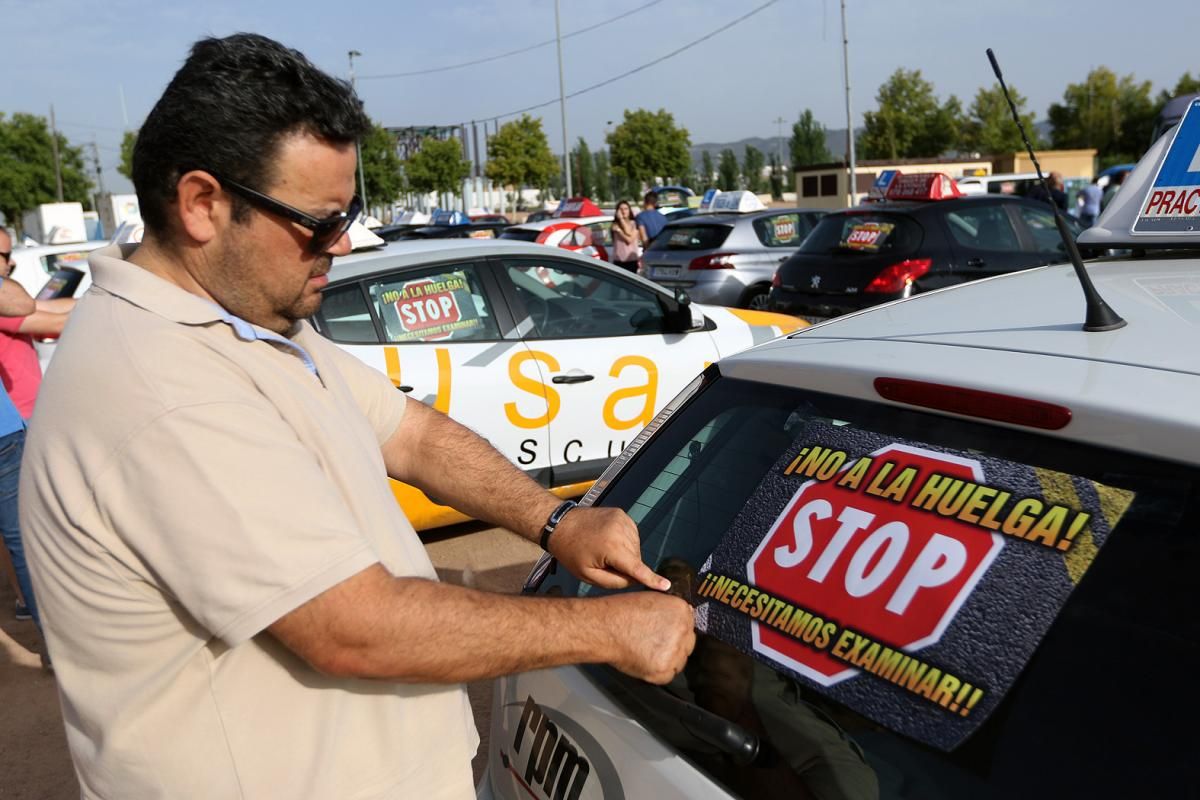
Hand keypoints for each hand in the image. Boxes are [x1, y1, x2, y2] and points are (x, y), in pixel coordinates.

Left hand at [548, 506, 668, 590]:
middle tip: (602, 562)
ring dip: (625, 553)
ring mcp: (622, 519)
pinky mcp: (622, 514)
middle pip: (635, 559)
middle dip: (624, 565)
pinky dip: (624, 542)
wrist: (560, 524)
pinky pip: (631, 535)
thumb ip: (614, 581)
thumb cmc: (571, 552)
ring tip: (602, 549)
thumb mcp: (588, 575)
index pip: (637, 568)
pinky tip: (607, 541)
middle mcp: (620, 531)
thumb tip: (634, 579)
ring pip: (635, 547)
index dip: (652, 579)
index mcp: (611, 548)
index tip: (666, 586)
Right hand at [601, 592, 695, 683]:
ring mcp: (674, 651)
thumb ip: (670, 608)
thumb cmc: (621, 612)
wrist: (604, 628)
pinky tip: (644, 660)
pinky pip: (668, 675)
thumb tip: (683, 616)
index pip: (689, 624)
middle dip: (675, 645)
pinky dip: (658, 672)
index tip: (666, 633)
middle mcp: (682, 630)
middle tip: (655, 644)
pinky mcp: (664, 669)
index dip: (677, 630)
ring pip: (679, 660)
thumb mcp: (651, 599)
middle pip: (688, 643)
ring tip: (647, 651)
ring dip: (668, 659)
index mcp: (681, 610)